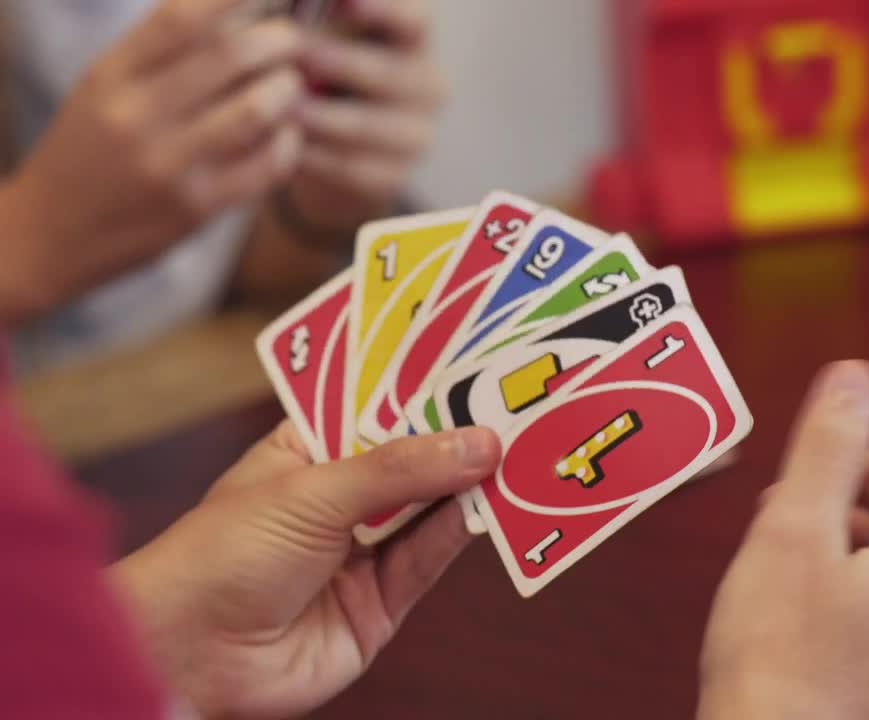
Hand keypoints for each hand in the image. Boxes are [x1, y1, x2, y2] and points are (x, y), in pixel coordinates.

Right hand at [0, 0, 304, 315]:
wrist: (50, 234)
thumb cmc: (90, 150)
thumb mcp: (105, 89)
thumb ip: (161, 53)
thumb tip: (237, 16)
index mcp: (112, 74)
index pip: (181, 18)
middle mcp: (136, 115)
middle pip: (229, 56)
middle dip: (278, 41)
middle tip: (292, 41)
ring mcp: (167, 164)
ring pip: (257, 109)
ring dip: (289, 90)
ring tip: (292, 86)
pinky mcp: (196, 208)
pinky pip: (266, 166)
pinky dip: (289, 143)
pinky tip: (286, 135)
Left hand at [111, 421, 499, 718]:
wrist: (189, 656)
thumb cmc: (222, 554)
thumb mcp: (312, 492)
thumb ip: (399, 469)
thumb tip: (479, 443)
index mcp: (309, 451)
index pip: (377, 408)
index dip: (425, 388)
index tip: (479, 362)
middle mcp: (342, 498)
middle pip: (414, 459)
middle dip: (460, 435)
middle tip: (516, 403)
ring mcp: (363, 550)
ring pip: (431, 509)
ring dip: (472, 483)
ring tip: (521, 446)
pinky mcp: (382, 602)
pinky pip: (431, 559)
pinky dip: (464, 532)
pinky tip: (493, 502)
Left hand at [280, 0, 443, 232]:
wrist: (334, 143)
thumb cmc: (322, 68)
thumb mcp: (323, 33)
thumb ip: (315, 16)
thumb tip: (289, 19)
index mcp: (413, 37)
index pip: (413, 18)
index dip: (384, 9)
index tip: (345, 2)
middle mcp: (428, 85)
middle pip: (388, 73)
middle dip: (337, 61)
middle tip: (293, 50)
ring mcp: (416, 135)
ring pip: (366, 125)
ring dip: (319, 114)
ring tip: (280, 102)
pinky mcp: (394, 176)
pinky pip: (351, 166)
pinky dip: (314, 154)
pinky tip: (283, 141)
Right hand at [698, 362, 868, 719]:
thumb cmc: (778, 661)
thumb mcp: (792, 530)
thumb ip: (829, 449)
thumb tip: (857, 380)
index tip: (820, 475)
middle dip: (851, 519)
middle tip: (788, 525)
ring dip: (853, 574)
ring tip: (789, 585)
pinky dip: (857, 628)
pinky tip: (804, 643)